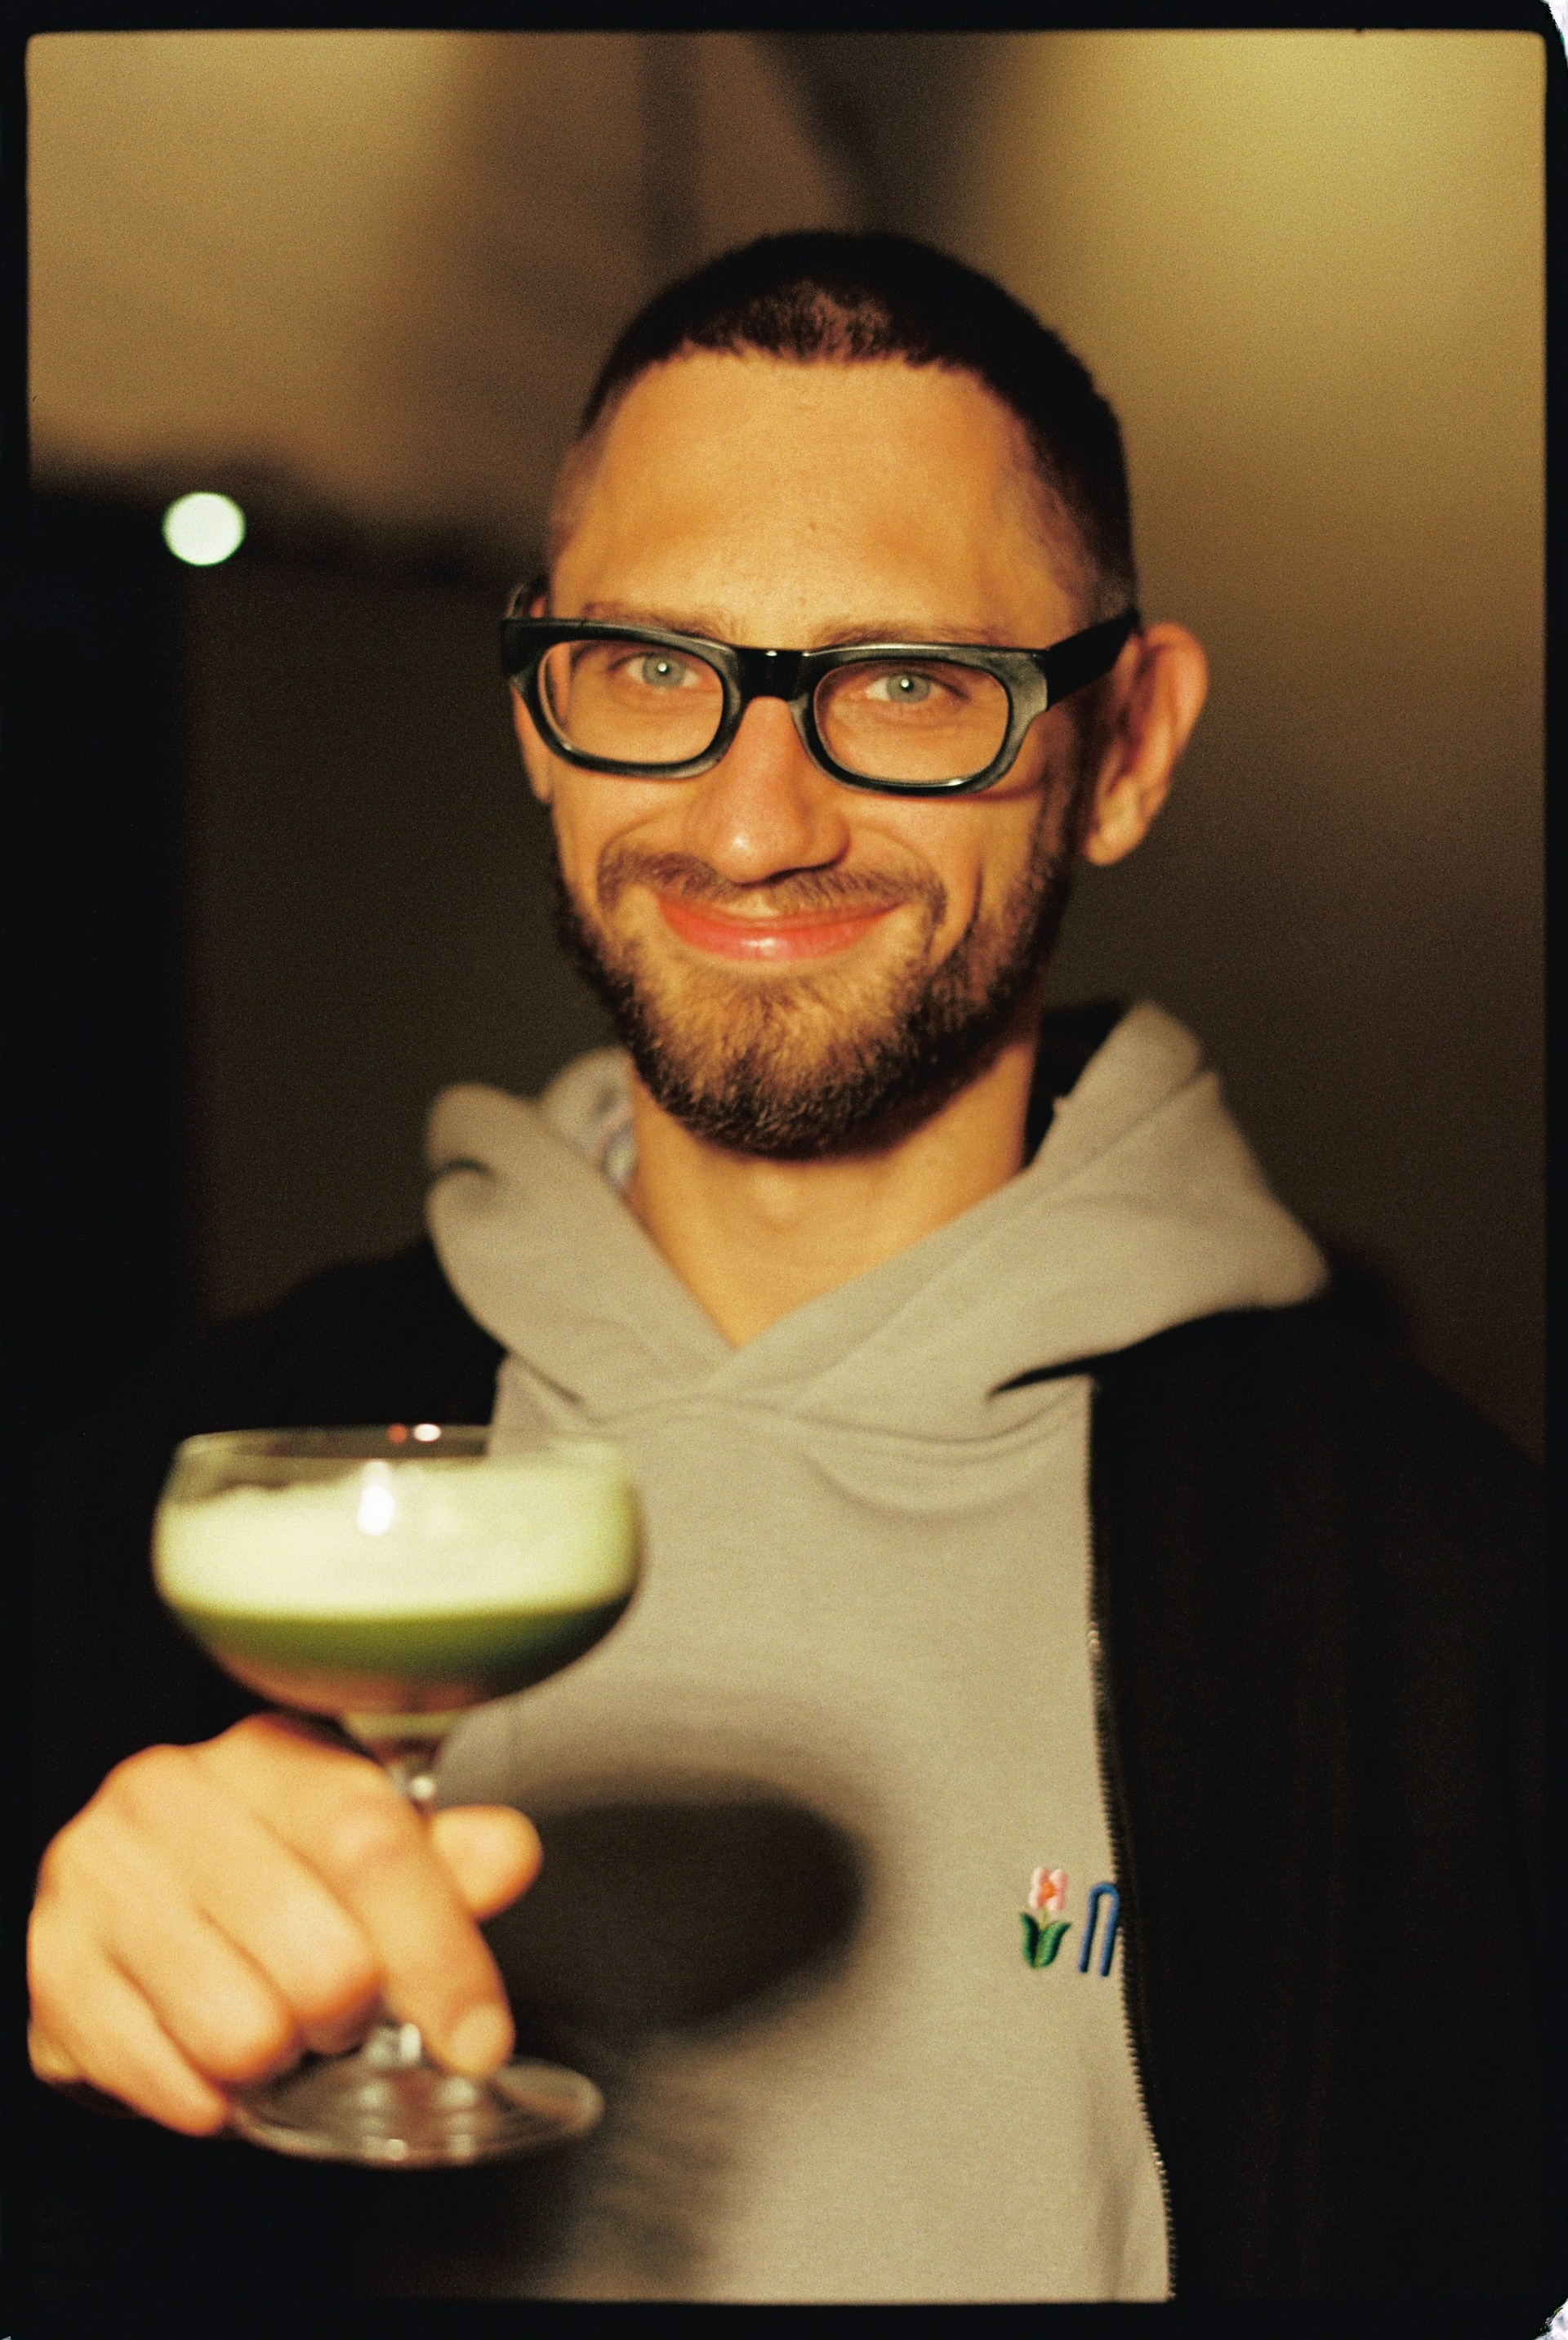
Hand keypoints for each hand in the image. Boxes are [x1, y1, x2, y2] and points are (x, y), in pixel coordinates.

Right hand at [27, 1712, 541, 2135]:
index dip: (440, 1952)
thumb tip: (507, 1854)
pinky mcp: (55, 1964)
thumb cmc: (261, 1872)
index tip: (478, 2034)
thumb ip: (442, 1860)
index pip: (372, 1844)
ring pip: (243, 2033)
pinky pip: (166, 2078)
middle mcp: (174, 1795)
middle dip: (351, 2013)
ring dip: (276, 2056)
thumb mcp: (358, 1847)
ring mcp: (102, 1877)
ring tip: (268, 2017)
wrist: (125, 1899)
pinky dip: (206, 2093)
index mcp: (270, 1753)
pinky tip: (206, 2051)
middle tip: (336, 2001)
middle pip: (322, 1959)